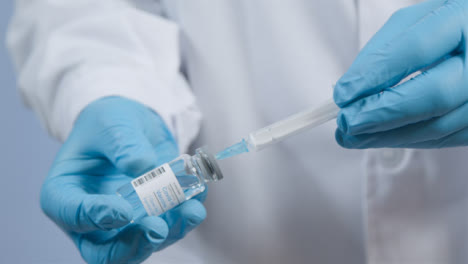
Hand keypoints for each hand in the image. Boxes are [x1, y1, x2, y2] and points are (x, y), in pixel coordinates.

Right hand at [41, 97, 205, 263]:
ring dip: (169, 234)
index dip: (95, 217)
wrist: (134, 125)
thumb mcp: (112, 122)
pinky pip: (168, 229)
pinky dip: (184, 220)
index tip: (124, 210)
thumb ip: (123, 142)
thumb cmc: (110, 123)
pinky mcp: (151, 218)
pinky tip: (196, 202)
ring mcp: (123, 223)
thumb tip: (141, 165)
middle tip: (156, 229)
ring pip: (141, 245)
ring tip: (191, 211)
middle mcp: (91, 217)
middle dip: (131, 246)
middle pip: (102, 251)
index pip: (70, 214)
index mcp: (65, 191)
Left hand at [334, 0, 467, 148]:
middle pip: (434, 94)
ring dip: (389, 135)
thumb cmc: (443, 27)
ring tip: (353, 135)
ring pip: (440, 125)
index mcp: (465, 19)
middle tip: (347, 122)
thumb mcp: (413, 22)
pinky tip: (380, 136)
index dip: (375, 75)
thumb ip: (381, 50)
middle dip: (382, 113)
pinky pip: (446, 138)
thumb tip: (350, 89)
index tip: (343, 94)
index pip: (416, 50)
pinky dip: (407, 140)